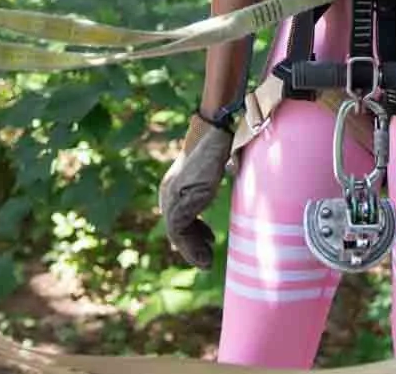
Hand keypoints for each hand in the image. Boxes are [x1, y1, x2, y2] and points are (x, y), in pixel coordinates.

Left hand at [157, 114, 232, 266]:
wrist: (214, 133)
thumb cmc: (218, 146)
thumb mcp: (211, 173)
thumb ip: (208, 186)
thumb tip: (227, 186)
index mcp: (174, 187)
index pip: (178, 218)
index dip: (193, 233)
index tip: (208, 241)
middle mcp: (168, 193)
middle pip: (176, 228)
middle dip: (191, 246)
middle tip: (206, 260)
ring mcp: (171, 197)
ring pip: (176, 233)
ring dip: (192, 251)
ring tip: (207, 262)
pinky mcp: (179, 201)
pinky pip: (179, 231)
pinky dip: (191, 246)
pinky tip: (206, 252)